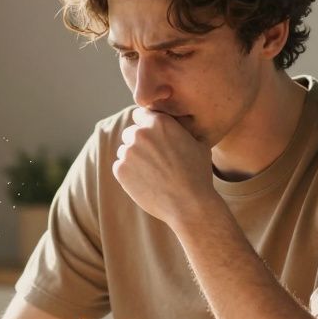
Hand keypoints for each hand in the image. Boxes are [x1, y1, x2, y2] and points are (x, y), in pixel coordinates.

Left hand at [112, 107, 217, 225]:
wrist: (189, 203)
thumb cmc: (197, 174)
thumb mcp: (197, 143)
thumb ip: (180, 130)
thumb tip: (176, 125)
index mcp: (159, 122)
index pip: (141, 115)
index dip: (146, 125)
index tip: (152, 137)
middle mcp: (141, 133)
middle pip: (131, 133)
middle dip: (139, 143)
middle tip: (154, 160)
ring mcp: (128, 152)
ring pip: (125, 151)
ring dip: (134, 159)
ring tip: (153, 174)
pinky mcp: (120, 170)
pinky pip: (120, 167)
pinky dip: (129, 174)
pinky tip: (146, 182)